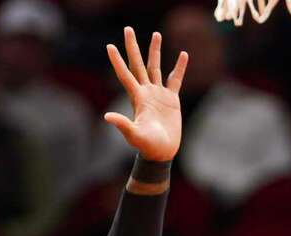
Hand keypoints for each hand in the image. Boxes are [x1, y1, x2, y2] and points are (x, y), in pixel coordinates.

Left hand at [105, 28, 186, 161]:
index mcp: (137, 97)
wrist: (162, 152)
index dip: (117, 61)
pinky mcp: (171, 99)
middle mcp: (146, 92)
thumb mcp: (134, 135)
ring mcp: (158, 94)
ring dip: (155, 51)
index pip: (125, 74)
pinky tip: (183, 55)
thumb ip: (122, 124)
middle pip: (138, 64)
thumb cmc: (147, 146)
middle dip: (133, 47)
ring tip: (156, 34)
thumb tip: (107, 116)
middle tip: (128, 29)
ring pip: (156, 67)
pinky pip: (176, 79)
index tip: (110, 46)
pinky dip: (180, 68)